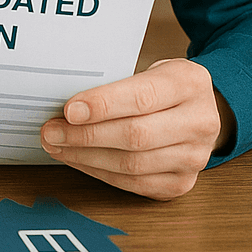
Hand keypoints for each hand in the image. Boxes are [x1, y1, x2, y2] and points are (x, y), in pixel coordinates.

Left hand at [40, 57, 232, 199]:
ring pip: (134, 165)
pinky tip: (79, 161)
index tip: (68, 111)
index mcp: (189, 83)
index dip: (102, 105)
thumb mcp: (146, 68)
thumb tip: (65, 103)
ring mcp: (195, 157)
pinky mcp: (183, 182)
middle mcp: (200, 122)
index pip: (142, 97)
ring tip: (57, 147)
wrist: (199, 110)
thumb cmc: (160, 86)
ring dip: (87, 158)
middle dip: (85, 136)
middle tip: (51, 132)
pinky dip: (100, 173)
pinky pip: (135, 184)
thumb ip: (113, 82)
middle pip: (136, 136)